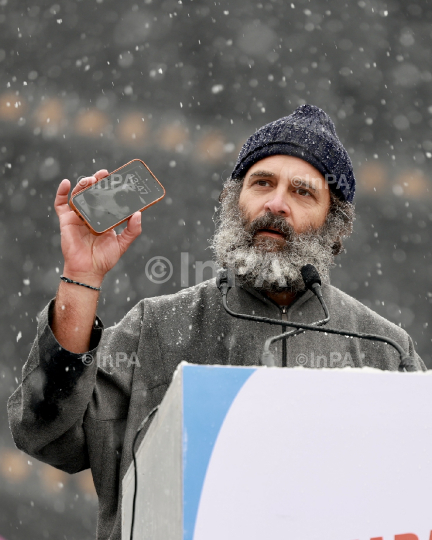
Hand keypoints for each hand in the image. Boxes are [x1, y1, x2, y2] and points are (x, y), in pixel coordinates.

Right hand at [54, 170, 141, 285]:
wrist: (88, 270)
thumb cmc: (104, 259)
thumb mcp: (123, 244)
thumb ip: (133, 230)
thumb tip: (138, 213)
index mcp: (104, 217)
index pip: (108, 198)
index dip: (111, 187)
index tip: (117, 178)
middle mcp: (91, 214)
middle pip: (93, 192)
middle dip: (98, 181)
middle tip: (105, 174)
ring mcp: (78, 216)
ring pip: (79, 195)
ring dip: (84, 184)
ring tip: (91, 179)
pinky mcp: (66, 220)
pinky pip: (61, 204)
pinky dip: (62, 192)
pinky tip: (67, 183)